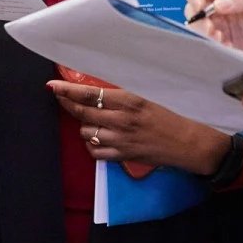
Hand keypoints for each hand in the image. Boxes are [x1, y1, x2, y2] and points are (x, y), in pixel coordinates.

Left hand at [48, 81, 231, 175]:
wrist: (190, 142)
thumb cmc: (174, 113)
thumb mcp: (150, 94)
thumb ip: (125, 92)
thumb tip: (101, 86)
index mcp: (129, 100)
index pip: (90, 94)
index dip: (67, 90)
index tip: (53, 86)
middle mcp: (122, 120)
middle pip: (82, 112)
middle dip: (67, 103)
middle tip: (61, 97)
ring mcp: (121, 140)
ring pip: (85, 132)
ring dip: (84, 124)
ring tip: (91, 118)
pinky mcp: (123, 156)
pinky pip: (95, 151)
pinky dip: (92, 143)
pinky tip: (98, 136)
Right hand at [185, 0, 242, 59]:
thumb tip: (219, 4)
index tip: (200, 7)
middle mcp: (217, 9)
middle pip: (192, 10)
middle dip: (198, 21)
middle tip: (211, 32)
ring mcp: (217, 29)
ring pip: (196, 30)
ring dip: (203, 37)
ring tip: (220, 43)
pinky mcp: (220, 48)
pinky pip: (206, 48)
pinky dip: (210, 50)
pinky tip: (225, 52)